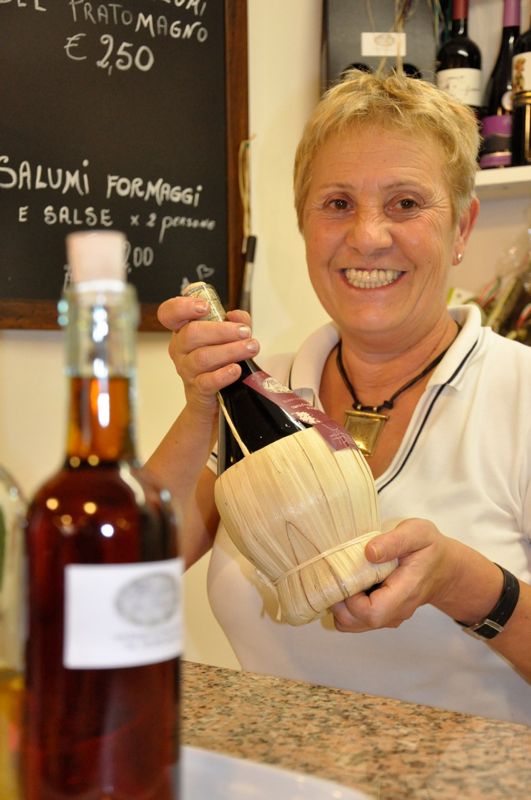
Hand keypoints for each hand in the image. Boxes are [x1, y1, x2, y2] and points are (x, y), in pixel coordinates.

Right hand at [156, 294, 259, 417]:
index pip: (169, 314)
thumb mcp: (228, 339)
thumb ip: (237, 322)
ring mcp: (187, 370)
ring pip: (202, 357)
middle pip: (191, 333)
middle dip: (222, 331)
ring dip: (230, 350)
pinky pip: (207, 381)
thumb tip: (238, 316)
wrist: (212, 401)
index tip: (205, 307)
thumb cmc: (218, 364)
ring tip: (250, 348)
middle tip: (244, 333)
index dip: (182, 307)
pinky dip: (223, 374)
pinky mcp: (198, 390)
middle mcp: (180, 349)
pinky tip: (236, 370)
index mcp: (183, 331)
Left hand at [331, 518, 461, 632]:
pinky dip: (345, 606)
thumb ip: (394, 541)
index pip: (373, 612)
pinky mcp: (382, 615)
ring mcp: (389, 616)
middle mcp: (396, 611)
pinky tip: (351, 583)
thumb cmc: (429, 549)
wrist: (444, 567)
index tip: (346, 575)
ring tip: (343, 578)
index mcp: (405, 591)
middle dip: (338, 601)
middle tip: (337, 575)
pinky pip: (356, 619)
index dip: (351, 599)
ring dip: (339, 605)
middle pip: (357, 621)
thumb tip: (369, 553)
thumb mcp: (417, 533)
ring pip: (352, 624)